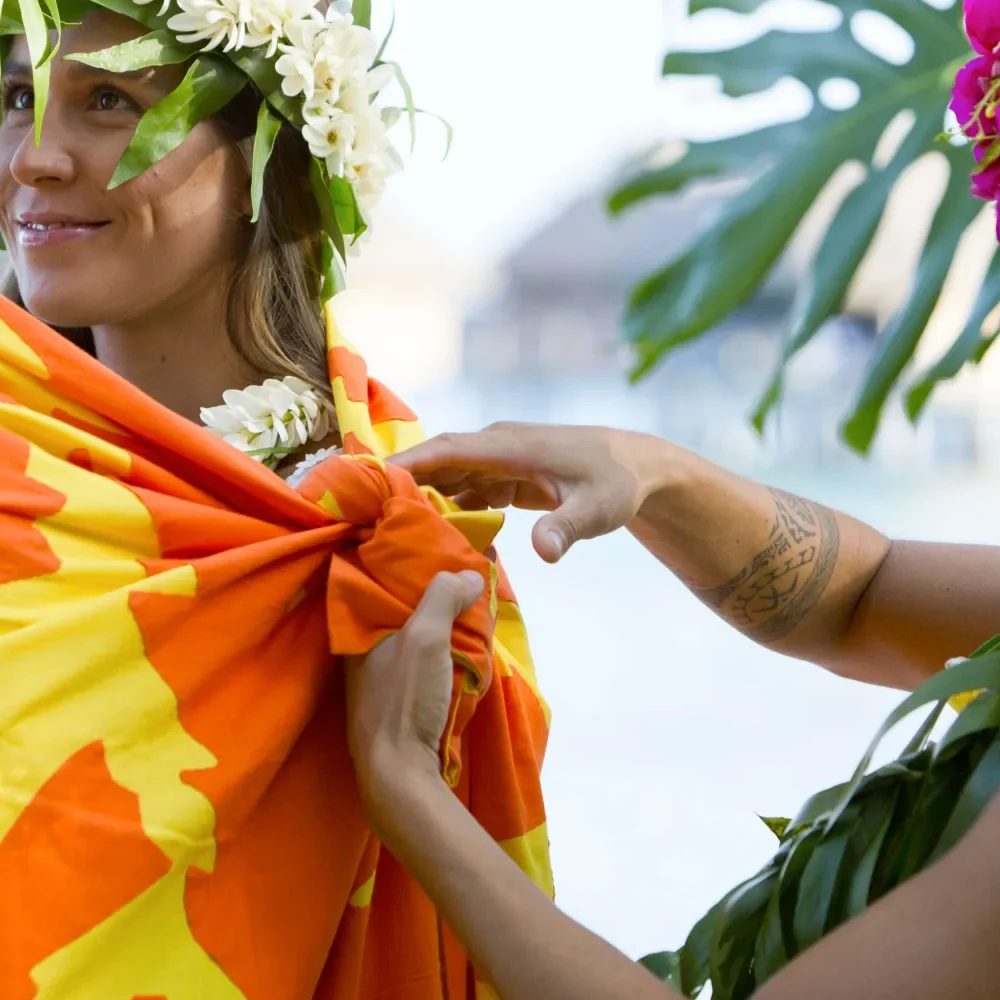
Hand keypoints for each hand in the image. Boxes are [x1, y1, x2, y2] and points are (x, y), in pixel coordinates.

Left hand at [345, 570, 485, 809]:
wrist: (398, 773)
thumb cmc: (405, 699)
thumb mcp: (425, 638)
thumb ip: (443, 598)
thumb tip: (468, 575)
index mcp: (358, 631)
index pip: (380, 582)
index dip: (411, 566)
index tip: (444, 556)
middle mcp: (363, 652)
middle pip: (402, 610)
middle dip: (435, 596)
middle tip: (468, 583)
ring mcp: (381, 680)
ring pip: (416, 638)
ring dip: (444, 627)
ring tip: (475, 612)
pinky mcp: (399, 703)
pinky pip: (423, 663)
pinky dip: (444, 654)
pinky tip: (466, 653)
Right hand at [388, 423, 675, 562]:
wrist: (639, 468)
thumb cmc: (619, 484)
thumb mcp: (597, 510)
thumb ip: (567, 529)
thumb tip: (544, 552)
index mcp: (511, 446)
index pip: (448, 449)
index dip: (408, 462)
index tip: (370, 478)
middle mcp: (498, 448)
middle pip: (438, 462)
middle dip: (401, 482)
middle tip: (360, 511)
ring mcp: (500, 462)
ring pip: (448, 478)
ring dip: (421, 500)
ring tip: (383, 530)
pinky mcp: (504, 478)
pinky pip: (464, 491)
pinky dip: (445, 509)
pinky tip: (428, 536)